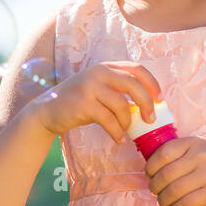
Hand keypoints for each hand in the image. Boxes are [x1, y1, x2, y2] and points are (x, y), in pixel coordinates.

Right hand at [26, 60, 161, 142]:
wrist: (46, 111)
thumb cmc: (78, 102)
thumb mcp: (98, 88)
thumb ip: (118, 90)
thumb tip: (148, 105)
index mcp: (105, 67)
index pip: (137, 69)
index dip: (152, 83)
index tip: (159, 99)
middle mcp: (98, 73)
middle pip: (133, 84)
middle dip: (146, 103)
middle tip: (150, 119)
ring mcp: (89, 87)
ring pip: (122, 105)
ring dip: (129, 122)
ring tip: (127, 131)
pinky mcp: (83, 104)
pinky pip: (109, 120)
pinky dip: (117, 132)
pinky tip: (118, 139)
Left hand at [143, 136, 205, 205]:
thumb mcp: (203, 150)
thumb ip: (182, 153)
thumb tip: (152, 167)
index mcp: (194, 143)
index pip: (163, 153)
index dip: (151, 166)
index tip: (149, 175)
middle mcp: (200, 156)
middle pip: (166, 174)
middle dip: (154, 186)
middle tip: (154, 192)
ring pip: (174, 190)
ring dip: (162, 200)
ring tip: (162, 203)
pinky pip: (187, 203)